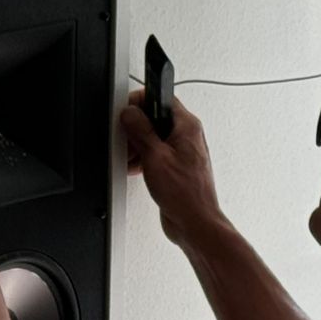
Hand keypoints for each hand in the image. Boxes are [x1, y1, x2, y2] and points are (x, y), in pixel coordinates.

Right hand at [122, 94, 224, 246]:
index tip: (126, 111)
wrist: (194, 221)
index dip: (140, 101)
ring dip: (137, 145)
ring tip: (131, 157)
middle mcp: (186, 136)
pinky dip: (142, 158)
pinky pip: (155, 153)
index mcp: (187, 126)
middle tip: (127, 139)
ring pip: (153, 136)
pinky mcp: (174, 166)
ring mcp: (181, 151)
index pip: (161, 98)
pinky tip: (137, 168)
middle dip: (135, 128)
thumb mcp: (155, 157)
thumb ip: (140, 130)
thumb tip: (130, 113)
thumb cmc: (185, 194)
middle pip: (154, 117)